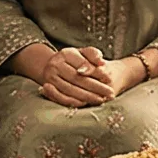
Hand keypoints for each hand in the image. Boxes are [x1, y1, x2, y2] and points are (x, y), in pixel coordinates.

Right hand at [16, 44, 133, 108]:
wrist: (47, 64)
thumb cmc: (73, 59)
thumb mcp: (83, 53)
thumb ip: (92, 54)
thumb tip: (102, 61)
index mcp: (66, 53)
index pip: (83, 64)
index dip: (96, 73)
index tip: (109, 80)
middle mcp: (56, 63)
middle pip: (78, 78)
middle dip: (95, 87)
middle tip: (110, 94)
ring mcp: (50, 76)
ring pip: (71, 88)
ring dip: (87, 96)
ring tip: (101, 101)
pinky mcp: (48, 87)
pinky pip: (60, 96)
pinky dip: (72, 101)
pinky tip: (84, 104)